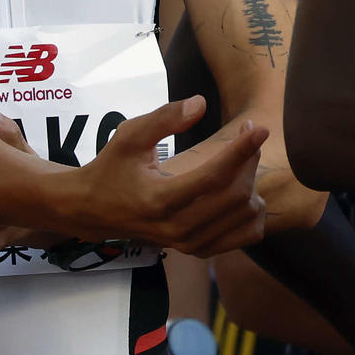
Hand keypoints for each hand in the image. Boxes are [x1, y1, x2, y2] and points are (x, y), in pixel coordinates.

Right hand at [75, 98, 266, 257]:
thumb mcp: (128, 136)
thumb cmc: (112, 169)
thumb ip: (164, 118)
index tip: (259, 128)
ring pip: (244, 215)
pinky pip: (245, 235)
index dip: (241, 151)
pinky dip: (251, 211)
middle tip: (247, 134)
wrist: (94, 211)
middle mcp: (178, 228)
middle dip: (248, 160)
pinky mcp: (199, 250)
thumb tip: (201, 103)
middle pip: (235, 196)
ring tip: (241, 159)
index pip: (214, 178)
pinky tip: (240, 188)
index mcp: (160, 200)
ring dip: (252, 182)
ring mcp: (190, 243)